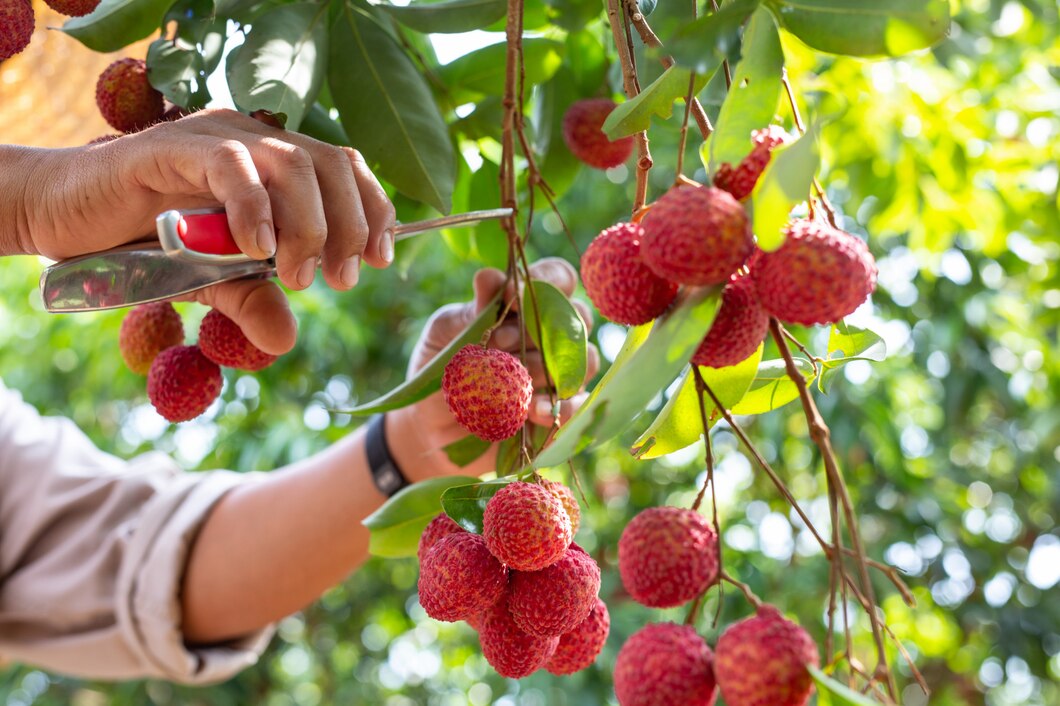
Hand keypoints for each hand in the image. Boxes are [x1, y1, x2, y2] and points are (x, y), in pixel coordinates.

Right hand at [22, 109, 395, 354]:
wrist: (63, 217)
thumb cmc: (140, 244)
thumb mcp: (207, 283)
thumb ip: (248, 301)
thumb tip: (285, 340)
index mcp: (271, 163)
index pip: (342, 168)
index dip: (373, 208)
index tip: (380, 260)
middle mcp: (250, 140)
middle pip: (329, 164)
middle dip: (350, 224)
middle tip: (342, 279)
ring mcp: (212, 139)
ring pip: (290, 162)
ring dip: (309, 224)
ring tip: (298, 275)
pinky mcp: (170, 149)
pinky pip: (228, 165)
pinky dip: (253, 208)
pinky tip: (257, 250)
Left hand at [387, 258, 600, 479]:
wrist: (433, 426)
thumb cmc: (442, 369)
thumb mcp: (445, 334)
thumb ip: (471, 310)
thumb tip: (490, 277)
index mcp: (527, 306)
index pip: (559, 278)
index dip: (546, 281)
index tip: (512, 296)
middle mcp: (551, 335)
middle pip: (579, 317)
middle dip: (540, 329)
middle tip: (499, 344)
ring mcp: (561, 374)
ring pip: (584, 359)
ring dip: (547, 368)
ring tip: (512, 382)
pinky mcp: (562, 411)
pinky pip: (581, 404)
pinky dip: (563, 407)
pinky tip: (535, 412)